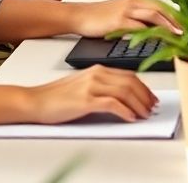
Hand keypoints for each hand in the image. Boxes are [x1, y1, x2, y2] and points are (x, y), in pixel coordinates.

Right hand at [27, 66, 158, 122]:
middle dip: (145, 96)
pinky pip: (112, 104)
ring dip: (138, 105)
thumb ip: (102, 86)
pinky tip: (130, 118)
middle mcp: (96, 74)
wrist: (36, 100)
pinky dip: (125, 111)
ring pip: (125, 92)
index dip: (143, 87)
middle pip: (130, 82)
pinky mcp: (85, 100)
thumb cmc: (56, 96)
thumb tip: (122, 97)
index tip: (150, 98)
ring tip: (144, 114)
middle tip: (151, 108)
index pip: (128, 75)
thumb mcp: (83, 85)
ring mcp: (91, 86)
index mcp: (97, 69)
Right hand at [68, 0, 181, 37]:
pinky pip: (139, 27)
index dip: (180, 15)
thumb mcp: (125, 14)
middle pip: (164, 8)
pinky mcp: (119, 20)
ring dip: (169, 26)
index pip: (165, 4)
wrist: (80, 16)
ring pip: (154, 15)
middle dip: (179, 20)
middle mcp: (136, 1)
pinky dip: (151, 33)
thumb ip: (142, 19)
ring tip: (181, 36)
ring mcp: (128, 9)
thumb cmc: (101, 17)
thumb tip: (159, 29)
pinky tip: (158, 40)